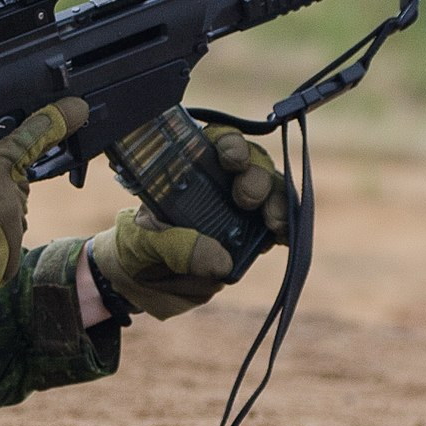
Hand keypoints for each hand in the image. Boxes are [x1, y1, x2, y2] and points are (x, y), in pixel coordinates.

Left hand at [90, 126, 286, 319]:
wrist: (137, 283)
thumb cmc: (137, 247)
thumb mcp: (145, 242)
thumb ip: (177, 246)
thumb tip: (221, 261)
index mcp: (191, 170)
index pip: (217, 142)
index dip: (230, 143)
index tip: (230, 159)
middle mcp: (221, 184)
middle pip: (253, 165)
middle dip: (256, 177)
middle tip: (246, 198)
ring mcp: (241, 211)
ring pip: (273, 193)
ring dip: (278, 202)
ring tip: (273, 222)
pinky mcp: (253, 240)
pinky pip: (279, 229)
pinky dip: (288, 231)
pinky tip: (286, 236)